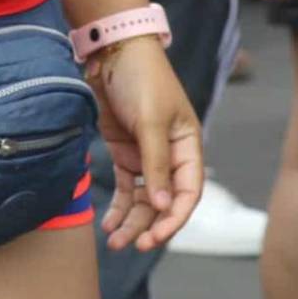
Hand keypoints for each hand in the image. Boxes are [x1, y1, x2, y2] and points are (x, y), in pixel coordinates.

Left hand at [87, 36, 202, 253]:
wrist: (111, 52)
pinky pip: (127, 188)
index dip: (175, 218)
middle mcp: (170, 156)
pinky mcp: (125, 152)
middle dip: (150, 225)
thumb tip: (164, 206)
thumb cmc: (141, 79)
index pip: (188, 193)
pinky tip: (109, 224)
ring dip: (132, 221)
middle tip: (131, 245)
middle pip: (164, 202)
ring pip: (144, 199)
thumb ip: (156, 164)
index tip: (156, 237)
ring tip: (115, 242)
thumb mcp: (151, 120)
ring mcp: (147, 155)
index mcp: (188, 147)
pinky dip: (119, 207)